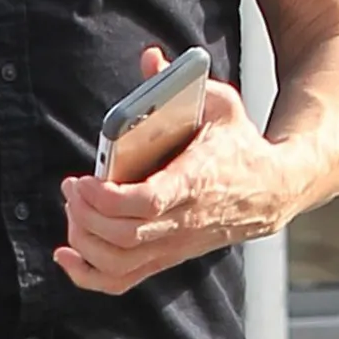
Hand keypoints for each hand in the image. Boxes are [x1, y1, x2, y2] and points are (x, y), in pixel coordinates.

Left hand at [56, 46, 288, 296]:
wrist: (272, 190)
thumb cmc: (239, 143)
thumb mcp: (221, 103)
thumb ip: (182, 81)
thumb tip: (149, 58)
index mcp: (196, 181)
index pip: (150, 201)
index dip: (108, 197)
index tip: (86, 179)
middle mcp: (185, 220)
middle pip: (125, 235)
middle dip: (86, 213)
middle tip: (72, 186)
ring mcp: (176, 244)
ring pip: (119, 262)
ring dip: (84, 239)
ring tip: (74, 206)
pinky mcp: (168, 257)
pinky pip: (123, 280)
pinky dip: (88, 276)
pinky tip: (66, 254)